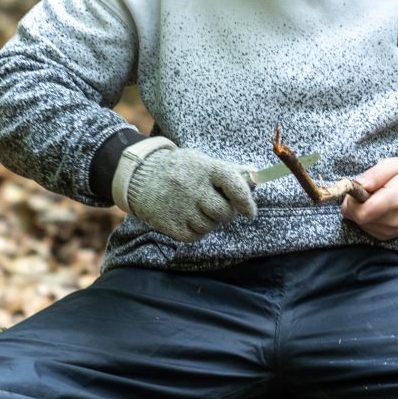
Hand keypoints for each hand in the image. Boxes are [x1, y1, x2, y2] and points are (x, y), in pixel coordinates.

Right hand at [121, 145, 257, 241]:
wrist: (141, 177)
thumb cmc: (180, 170)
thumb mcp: (203, 162)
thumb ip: (229, 171)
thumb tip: (256, 177)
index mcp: (205, 169)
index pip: (234, 185)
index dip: (246, 201)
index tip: (250, 213)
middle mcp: (193, 188)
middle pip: (224, 212)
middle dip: (226, 213)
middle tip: (217, 206)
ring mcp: (181, 207)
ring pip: (211, 226)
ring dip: (210, 221)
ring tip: (197, 208)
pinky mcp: (171, 224)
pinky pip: (196, 235)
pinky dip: (196, 230)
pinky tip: (187, 217)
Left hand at [341, 158, 397, 240]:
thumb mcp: (392, 165)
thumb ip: (373, 175)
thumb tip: (356, 185)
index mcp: (395, 201)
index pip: (361, 213)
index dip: (351, 201)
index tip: (357, 189)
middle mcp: (393, 221)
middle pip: (358, 218)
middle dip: (355, 204)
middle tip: (367, 190)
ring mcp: (390, 231)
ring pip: (359, 223)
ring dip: (361, 210)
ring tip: (376, 198)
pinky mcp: (387, 236)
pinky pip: (365, 227)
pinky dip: (366, 217)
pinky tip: (378, 207)